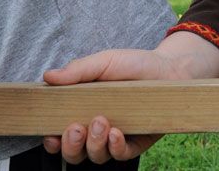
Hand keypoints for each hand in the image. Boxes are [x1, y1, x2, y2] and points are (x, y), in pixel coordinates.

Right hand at [41, 32, 218, 163]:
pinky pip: (121, 155)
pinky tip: (116, 132)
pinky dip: (115, 148)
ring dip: (93, 144)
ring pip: (95, 157)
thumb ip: (78, 70)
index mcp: (82, 110)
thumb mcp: (104, 62)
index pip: (59, 134)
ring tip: (100, 121)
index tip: (50, 134)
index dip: (51, 140)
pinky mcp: (137, 143)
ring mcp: (116, 138)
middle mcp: (96, 129)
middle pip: (74, 153)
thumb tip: (48, 76)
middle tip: (76, 127)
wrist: (169, 68)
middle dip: (70, 146)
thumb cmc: (133, 65)